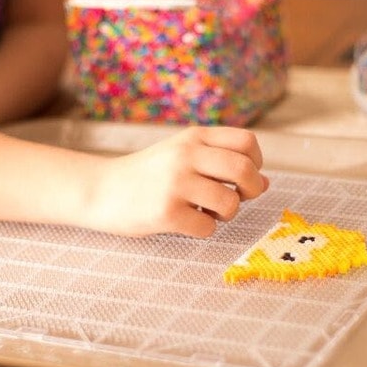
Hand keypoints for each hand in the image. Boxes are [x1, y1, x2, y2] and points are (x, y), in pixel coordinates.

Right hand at [89, 126, 268, 237]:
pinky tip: (186, 221)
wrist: (100, 189)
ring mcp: (175, 183)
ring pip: (230, 203)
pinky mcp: (166, 212)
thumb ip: (220, 163)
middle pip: (245, 170)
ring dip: (226, 214)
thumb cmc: (148, 175)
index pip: (247, 142)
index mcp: (193, 137)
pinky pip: (208, 228)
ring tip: (207, 211)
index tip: (245, 176)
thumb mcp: (182, 155)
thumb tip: (265, 183)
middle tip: (238, 199)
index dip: (256, 162)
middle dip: (252, 190)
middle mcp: (186, 155)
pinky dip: (204, 229)